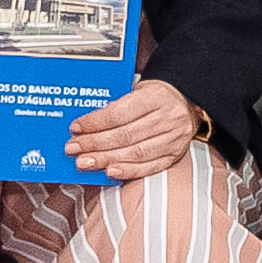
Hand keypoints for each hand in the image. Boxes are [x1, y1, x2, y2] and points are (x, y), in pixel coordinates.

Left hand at [67, 77, 210, 180]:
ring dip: (106, 159)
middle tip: (73, 149)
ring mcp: (174, 138)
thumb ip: (117, 104)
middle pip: (125, 135)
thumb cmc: (156, 97)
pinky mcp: (175, 155)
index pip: (120, 113)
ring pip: (135, 153)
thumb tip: (86, 125)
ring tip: (85, 162)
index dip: (95, 122)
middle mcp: (168, 118)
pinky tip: (110, 172)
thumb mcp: (139, 90)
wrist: (188, 102)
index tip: (76, 127)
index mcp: (157, 97)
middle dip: (95, 144)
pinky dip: (128, 171)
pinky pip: (149, 167)